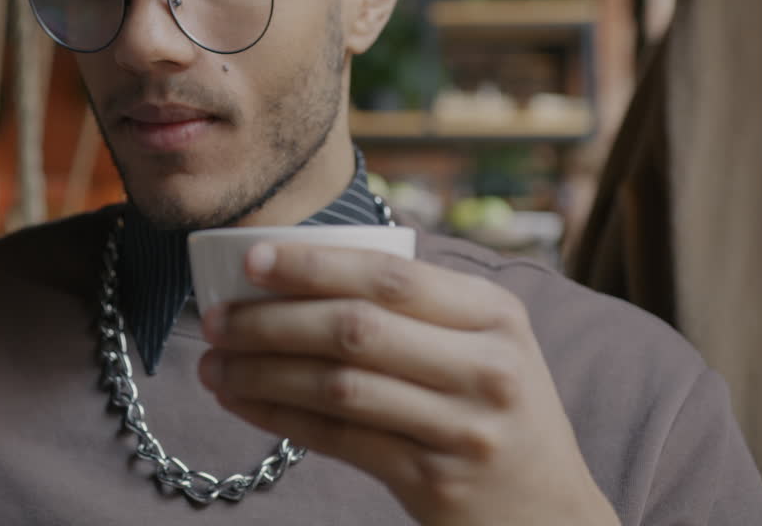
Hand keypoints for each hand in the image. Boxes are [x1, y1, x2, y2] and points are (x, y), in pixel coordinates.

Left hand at [197, 243, 619, 525]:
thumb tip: (304, 270)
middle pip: (355, 328)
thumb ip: (420, 308)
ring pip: (337, 385)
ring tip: (213, 364)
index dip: (313, 265)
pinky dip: (279, 416)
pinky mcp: (433, 480)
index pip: (389, 276)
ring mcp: (462, 428)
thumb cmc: (497, 412)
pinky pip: (338, 439)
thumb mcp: (486, 345)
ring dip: (262, 371)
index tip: (253, 260)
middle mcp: (486, 367)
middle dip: (271, 320)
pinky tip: (243, 402)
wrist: (548, 516)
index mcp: (495, 315)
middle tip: (215, 319)